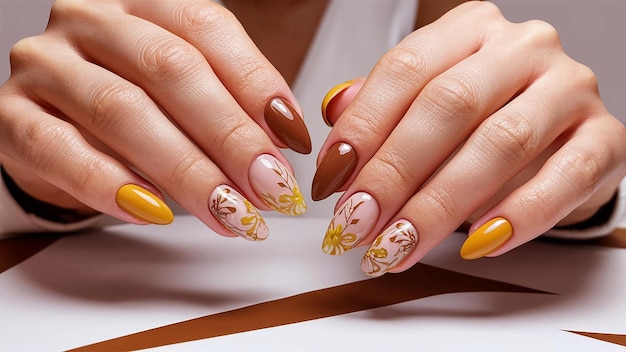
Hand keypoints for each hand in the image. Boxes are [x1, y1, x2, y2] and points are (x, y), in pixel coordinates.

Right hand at [0, 0, 309, 238]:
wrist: (57, 125)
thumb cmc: (136, 101)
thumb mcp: (187, 88)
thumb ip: (232, 101)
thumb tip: (284, 141)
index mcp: (143, 1)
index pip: (207, 28)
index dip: (257, 83)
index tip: (293, 137)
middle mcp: (91, 21)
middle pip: (170, 69)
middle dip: (230, 135)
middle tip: (270, 185)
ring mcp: (47, 66)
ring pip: (123, 112)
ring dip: (186, 170)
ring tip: (229, 211)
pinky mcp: (13, 118)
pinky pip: (62, 152)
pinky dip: (113, 186)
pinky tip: (155, 212)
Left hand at [314, 1, 625, 275]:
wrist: (557, 136)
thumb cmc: (482, 118)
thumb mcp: (426, 100)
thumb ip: (382, 104)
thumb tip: (335, 112)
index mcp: (470, 29)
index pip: (406, 69)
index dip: (363, 127)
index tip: (332, 179)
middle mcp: (522, 49)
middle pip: (448, 106)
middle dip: (395, 172)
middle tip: (357, 222)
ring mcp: (570, 90)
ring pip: (500, 144)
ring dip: (441, 205)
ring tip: (399, 244)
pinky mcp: (605, 140)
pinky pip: (563, 179)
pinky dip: (518, 216)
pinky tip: (477, 244)